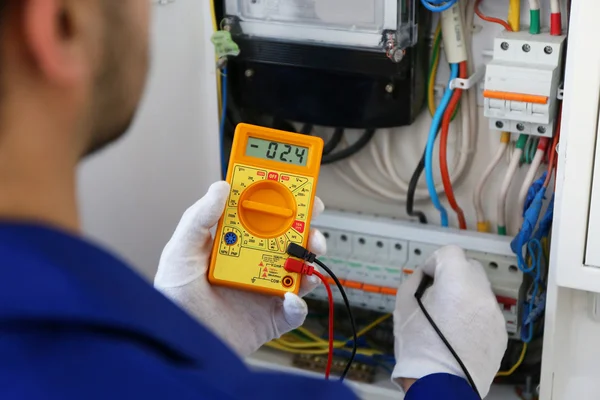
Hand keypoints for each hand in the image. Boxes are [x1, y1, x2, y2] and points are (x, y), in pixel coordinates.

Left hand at [154, 181, 325, 356]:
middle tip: (311, 219)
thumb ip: (198, 218)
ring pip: (299, 269)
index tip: (293, 186)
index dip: (279, 200)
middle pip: (288, 239)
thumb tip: (221, 187)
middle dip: (305, 227)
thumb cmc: (174, 300)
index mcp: (234, 245)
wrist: (182, 344)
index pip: (261, 215)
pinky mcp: (272, 317)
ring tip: (306, 258)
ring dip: (309, 261)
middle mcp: (253, 264)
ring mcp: (264, 289)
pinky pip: (295, 309)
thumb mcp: (180, 252)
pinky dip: (299, 305)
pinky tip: (289, 299)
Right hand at [392, 246, 507, 397]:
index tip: (428, 278)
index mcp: (456, 283)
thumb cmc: (419, 345)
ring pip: (480, 290)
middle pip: (469, 267)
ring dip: (465, 295)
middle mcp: (481, 293)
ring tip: (449, 317)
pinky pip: (487, 312)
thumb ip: (415, 280)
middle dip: (453, 275)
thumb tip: (426, 276)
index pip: (451, 252)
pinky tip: (460, 332)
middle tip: (437, 295)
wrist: (441, 384)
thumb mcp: (403, 305)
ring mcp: (494, 313)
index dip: (435, 261)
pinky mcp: (500, 332)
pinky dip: (475, 315)